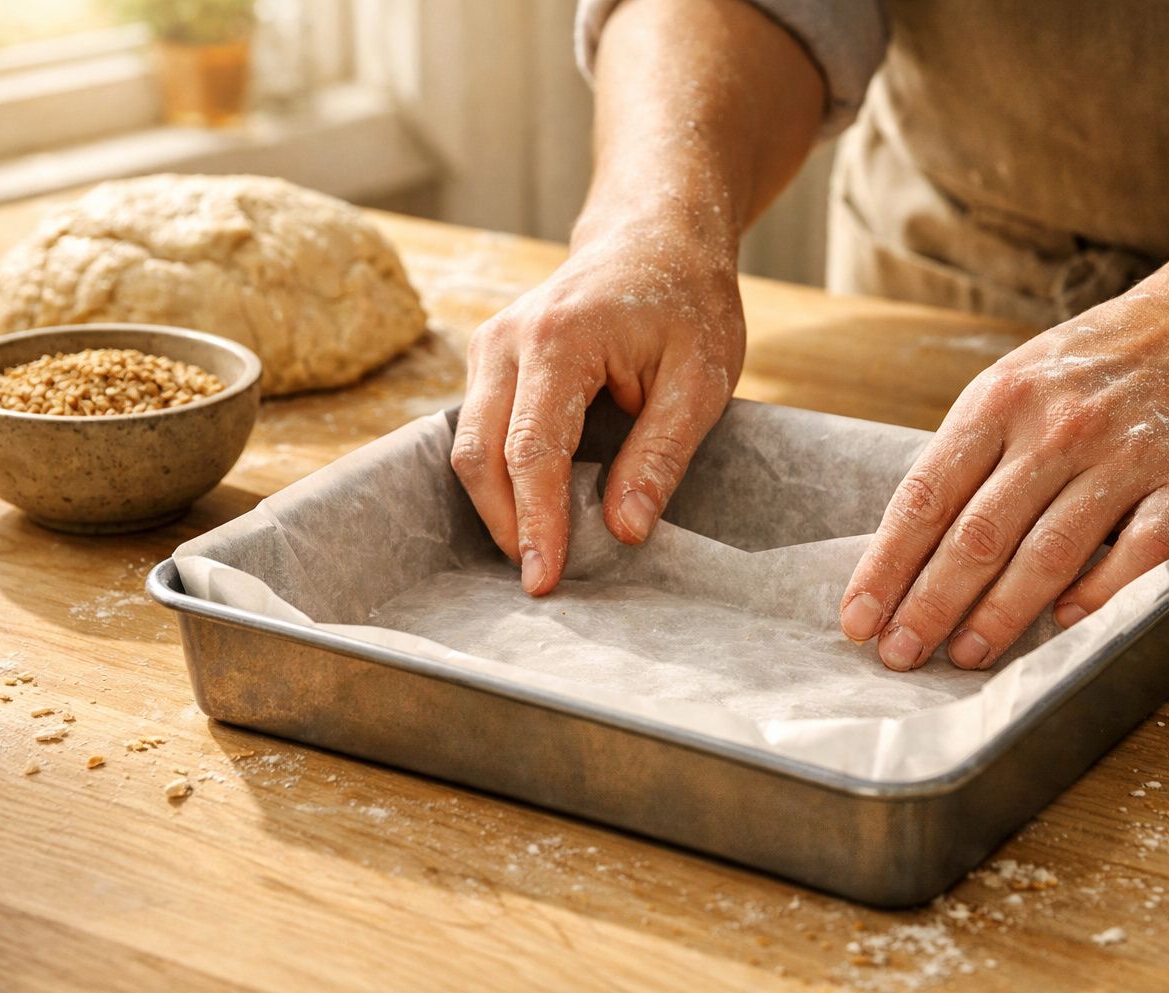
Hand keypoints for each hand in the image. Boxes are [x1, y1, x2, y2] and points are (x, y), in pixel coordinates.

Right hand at [451, 218, 743, 593]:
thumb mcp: (701, 381)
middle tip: (542, 580)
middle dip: (505, 525)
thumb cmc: (687, 301)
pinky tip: (532, 511)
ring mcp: (490, 347)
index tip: (545, 580)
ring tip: (540, 551)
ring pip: (467, 446)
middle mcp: (507, 340)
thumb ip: (660, 456)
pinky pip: (477, 430)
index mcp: (560, 340)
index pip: (531, 452)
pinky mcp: (491, 359)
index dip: (536, 524)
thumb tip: (624, 531)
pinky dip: (498, 477)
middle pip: (479, 455)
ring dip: (497, 506)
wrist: (657, 235)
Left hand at [839, 291, 1168, 670]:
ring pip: (1049, 553)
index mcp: (999, 402)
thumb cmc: (1094, 366)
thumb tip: (912, 547)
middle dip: (930, 604)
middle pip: (978, 534)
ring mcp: (1124, 456)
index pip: (925, 497)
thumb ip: (969, 455)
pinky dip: (1100, 594)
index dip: (886, 566)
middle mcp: (1056, 428)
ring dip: (1002, 614)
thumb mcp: (1014, 383)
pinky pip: (1137, 553)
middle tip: (900, 654)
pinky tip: (1066, 625)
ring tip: (966, 655)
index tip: (858, 619)